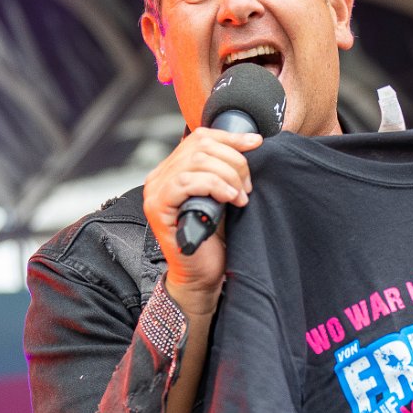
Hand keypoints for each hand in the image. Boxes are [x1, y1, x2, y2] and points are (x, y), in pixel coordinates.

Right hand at [143, 127, 262, 314]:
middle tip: (247, 186)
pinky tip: (229, 199)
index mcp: (173, 169)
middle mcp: (160, 176)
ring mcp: (156, 190)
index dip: (230, 137)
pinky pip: (187, 181)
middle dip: (233, 161)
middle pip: (200, 146)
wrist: (202, 275)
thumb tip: (250, 141)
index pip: (201, 137)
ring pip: (196, 161)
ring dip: (228, 176)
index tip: (256, 143)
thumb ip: (226, 170)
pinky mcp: (158, 206)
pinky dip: (215, 186)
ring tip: (240, 197)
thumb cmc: (214, 239)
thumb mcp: (223, 195)